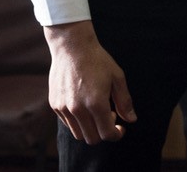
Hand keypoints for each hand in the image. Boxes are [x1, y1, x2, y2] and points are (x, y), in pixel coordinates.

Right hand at [43, 20, 136, 143]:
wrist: (72, 47)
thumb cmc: (97, 60)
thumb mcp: (117, 77)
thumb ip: (124, 101)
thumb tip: (131, 119)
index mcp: (96, 103)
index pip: (106, 134)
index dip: (116, 134)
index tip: (120, 128)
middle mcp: (78, 109)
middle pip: (92, 139)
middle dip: (104, 133)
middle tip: (110, 116)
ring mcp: (64, 108)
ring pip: (78, 134)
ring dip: (90, 129)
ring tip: (96, 111)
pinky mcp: (55, 104)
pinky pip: (67, 123)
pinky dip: (78, 121)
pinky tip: (84, 105)